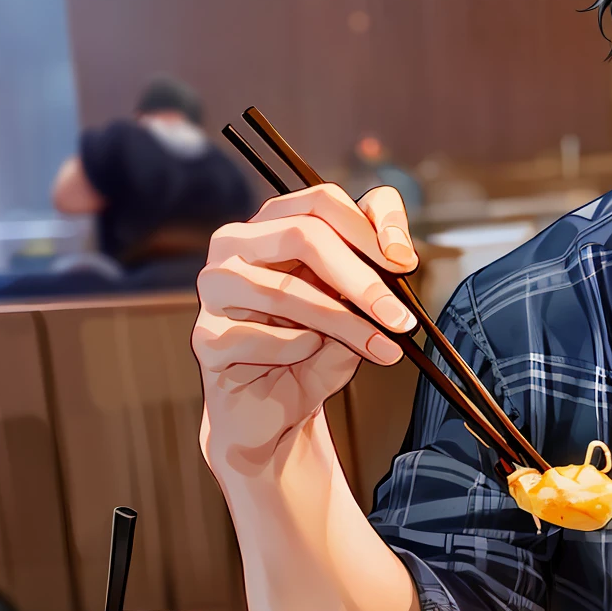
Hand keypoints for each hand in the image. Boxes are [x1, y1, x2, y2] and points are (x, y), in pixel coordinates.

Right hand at [193, 183, 416, 473]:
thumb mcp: (354, 307)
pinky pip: (260, 336)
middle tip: (398, 317)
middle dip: (361, 280)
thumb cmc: (313, 351)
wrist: (277, 411)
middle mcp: (236, 245)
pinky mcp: (206, 336)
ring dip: (342, 324)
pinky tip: (303, 359)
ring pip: (284, 290)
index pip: (322, 200)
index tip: (404, 263)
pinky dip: (296, 351)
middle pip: (304, 235)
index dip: (370, 225)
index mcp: (274, 225)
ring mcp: (215, 288)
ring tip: (378, 348)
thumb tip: (397, 253)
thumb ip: (373, 271)